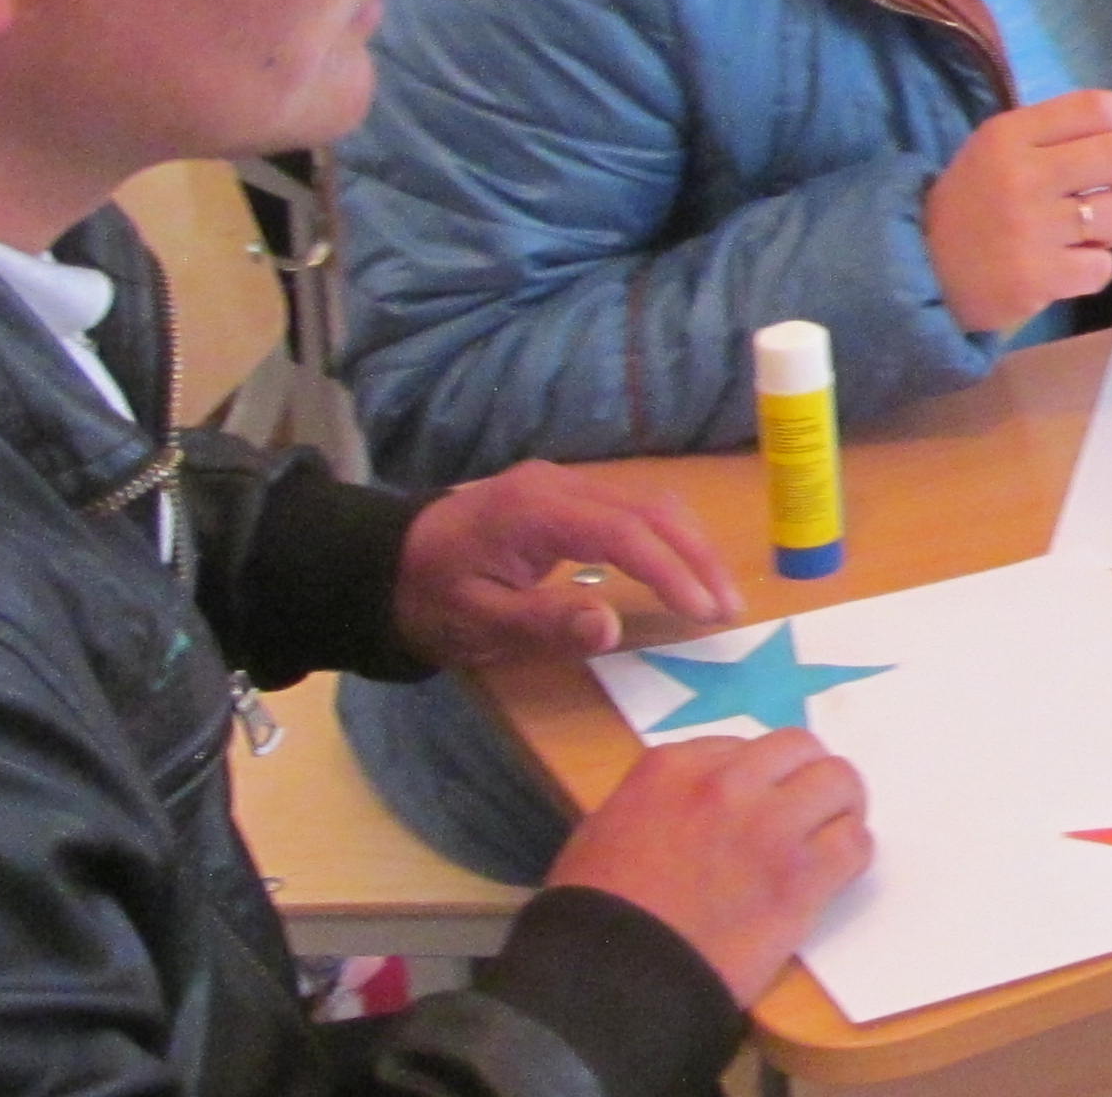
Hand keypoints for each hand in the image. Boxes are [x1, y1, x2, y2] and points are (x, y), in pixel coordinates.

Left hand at [393, 460, 741, 669]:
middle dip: (697, 557)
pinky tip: (682, 568)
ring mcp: (564, 483)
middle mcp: (558, 484)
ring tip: (715, 594)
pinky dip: (667, 537)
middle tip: (728, 608)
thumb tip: (610, 628)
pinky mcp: (566, 494)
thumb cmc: (429, 600)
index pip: (624, 533)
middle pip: (650, 509)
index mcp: (534, 511)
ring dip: (689, 545)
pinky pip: (632, 507)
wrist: (384, 564)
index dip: (671, 571)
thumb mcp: (477, 624)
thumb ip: (544, 624)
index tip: (705, 611)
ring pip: (649, 502)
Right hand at [548, 729, 871, 1004]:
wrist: (616, 979)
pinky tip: (833, 873)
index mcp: (673, 767)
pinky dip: (851, 854)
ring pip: (840, 783)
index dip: (755, 776)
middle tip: (805, 807)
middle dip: (806, 775)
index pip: (742, 746)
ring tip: (827, 835)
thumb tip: (696, 800)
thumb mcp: (606, 828)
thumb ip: (660, 799)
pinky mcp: (803, 877)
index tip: (754, 802)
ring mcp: (771, 827)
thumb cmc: (596, 912)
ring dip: (838, 807)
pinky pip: (855, 843)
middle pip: (800, 748)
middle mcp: (729, 784)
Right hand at [922, 90, 1111, 333]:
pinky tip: (1068, 266)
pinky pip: (1104, 266)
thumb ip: (1060, 135)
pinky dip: (1097, 267)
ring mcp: (1029, 229)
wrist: (919, 270)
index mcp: (1009, 134)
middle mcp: (1020, 175)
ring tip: (1089, 231)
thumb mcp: (999, 152)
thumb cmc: (973, 205)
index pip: (1095, 107)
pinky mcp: (1037, 278)